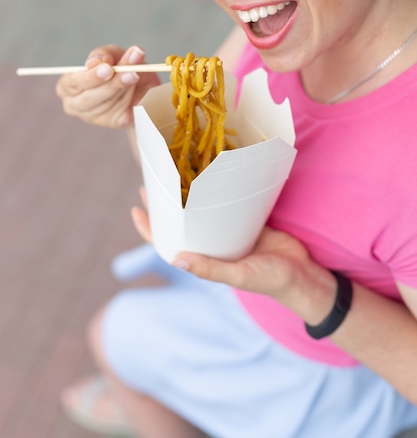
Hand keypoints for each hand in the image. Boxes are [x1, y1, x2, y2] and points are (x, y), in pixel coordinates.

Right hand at [56, 45, 159, 127]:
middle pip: (90, 98)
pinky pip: (122, 111)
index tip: (108, 68)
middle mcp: (75, 104)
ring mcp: (93, 117)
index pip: (72, 83)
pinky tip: (136, 89)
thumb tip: (103, 60)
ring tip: (136, 75)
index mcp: (68, 85)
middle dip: (111, 84)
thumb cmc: (118, 67)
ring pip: (108, 104)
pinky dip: (132, 98)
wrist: (139, 86)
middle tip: (130, 73)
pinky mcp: (112, 122)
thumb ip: (106, 54)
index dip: (91, 76)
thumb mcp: (112, 55)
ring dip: (125, 88)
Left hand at [130, 191, 334, 317]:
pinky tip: (209, 175)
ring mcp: (229, 233)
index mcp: (206, 259)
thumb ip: (211, 270)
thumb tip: (176, 260)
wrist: (304, 275)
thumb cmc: (270, 279)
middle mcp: (213, 245)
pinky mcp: (246, 221)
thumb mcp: (240, 275)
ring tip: (175, 173)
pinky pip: (225, 205)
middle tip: (152, 181)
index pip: (168, 244)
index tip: (136, 208)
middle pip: (180, 223)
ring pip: (200, 212)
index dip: (149, 229)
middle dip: (165, 205)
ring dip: (186, 195)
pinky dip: (214, 192)